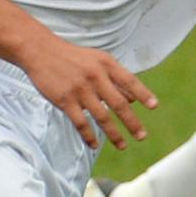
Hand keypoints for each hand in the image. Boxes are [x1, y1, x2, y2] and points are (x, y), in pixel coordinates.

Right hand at [16, 36, 157, 149]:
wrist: (41, 51)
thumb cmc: (73, 57)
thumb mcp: (97, 60)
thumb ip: (115, 78)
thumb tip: (134, 99)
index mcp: (106, 64)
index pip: (129, 81)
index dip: (143, 94)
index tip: (154, 106)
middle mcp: (96, 77)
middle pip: (119, 103)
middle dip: (132, 122)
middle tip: (142, 136)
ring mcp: (80, 89)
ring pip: (102, 116)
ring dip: (114, 134)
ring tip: (123, 145)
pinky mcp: (65, 100)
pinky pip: (81, 122)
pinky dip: (89, 135)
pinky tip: (95, 145)